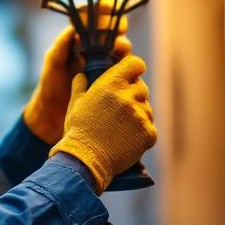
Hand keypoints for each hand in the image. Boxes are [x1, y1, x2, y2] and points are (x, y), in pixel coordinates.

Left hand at [22, 18, 130, 144]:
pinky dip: (128, 67)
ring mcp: (104, 64)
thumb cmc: (50, 88)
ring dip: (123, 47)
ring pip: (121, 48)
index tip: (106, 9)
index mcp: (78, 40)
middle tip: (118, 31)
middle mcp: (93, 49)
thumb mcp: (52, 67)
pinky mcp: (113, 79)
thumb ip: (60, 48)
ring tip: (120, 52)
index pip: (92, 18)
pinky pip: (125, 69)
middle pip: (112, 30)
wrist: (53, 117)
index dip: (101, 10)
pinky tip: (127, 69)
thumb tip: (72, 30)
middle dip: (117, 26)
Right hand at [49, 55, 156, 192]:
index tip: (131, 76)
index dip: (134, 69)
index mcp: (111, 84)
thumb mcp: (75, 105)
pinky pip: (150, 128)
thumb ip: (80, 87)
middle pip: (141, 88)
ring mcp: (140, 115)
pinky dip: (141, 134)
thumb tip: (80, 75)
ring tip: (121, 129)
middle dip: (133, 96)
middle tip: (119, 111)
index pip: (135, 64)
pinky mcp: (148, 133)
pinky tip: (127, 140)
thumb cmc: (77, 132)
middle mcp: (128, 96)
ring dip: (138, 115)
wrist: (85, 160)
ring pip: (146, 109)